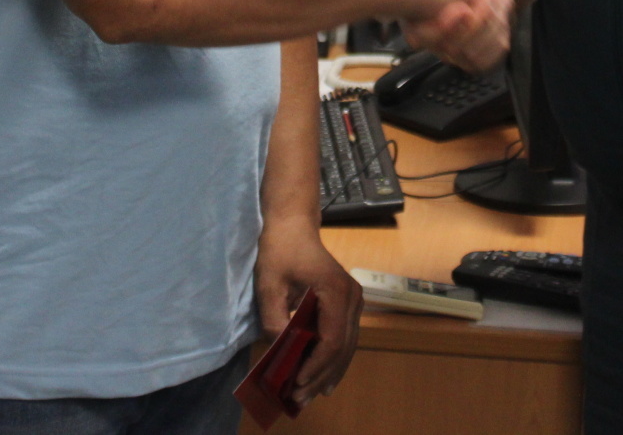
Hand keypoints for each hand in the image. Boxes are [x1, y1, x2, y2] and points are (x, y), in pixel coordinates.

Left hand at [255, 217, 362, 407]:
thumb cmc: (280, 249)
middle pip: (342, 347)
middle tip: (299, 398)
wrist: (293, 225)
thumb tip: (280, 348)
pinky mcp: (348, 303)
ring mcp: (353, 300)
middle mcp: (352, 297)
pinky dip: (334, 359)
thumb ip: (275, 316)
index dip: (315, 365)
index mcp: (336, 291)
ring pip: (347, 345)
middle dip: (321, 375)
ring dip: (329, 372)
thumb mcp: (269, 282)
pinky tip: (323, 378)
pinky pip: (345, 337)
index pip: (332, 339)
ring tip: (310, 394)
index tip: (296, 382)